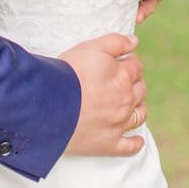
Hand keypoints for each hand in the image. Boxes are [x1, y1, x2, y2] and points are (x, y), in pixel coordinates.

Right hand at [60, 33, 145, 156]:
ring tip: (130, 105)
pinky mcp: (108, 144)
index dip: (128, 63)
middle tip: (122, 83)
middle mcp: (126, 100)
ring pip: (139, 115)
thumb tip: (134, 42)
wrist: (48, 106)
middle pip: (140, 89)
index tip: (121, 64)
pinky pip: (129, 147)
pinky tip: (136, 139)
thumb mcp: (91, 48)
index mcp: (123, 76)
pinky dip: (135, 143)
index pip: (136, 66)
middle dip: (134, 83)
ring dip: (138, 108)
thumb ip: (116, 42)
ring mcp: (119, 124)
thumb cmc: (68, 74)